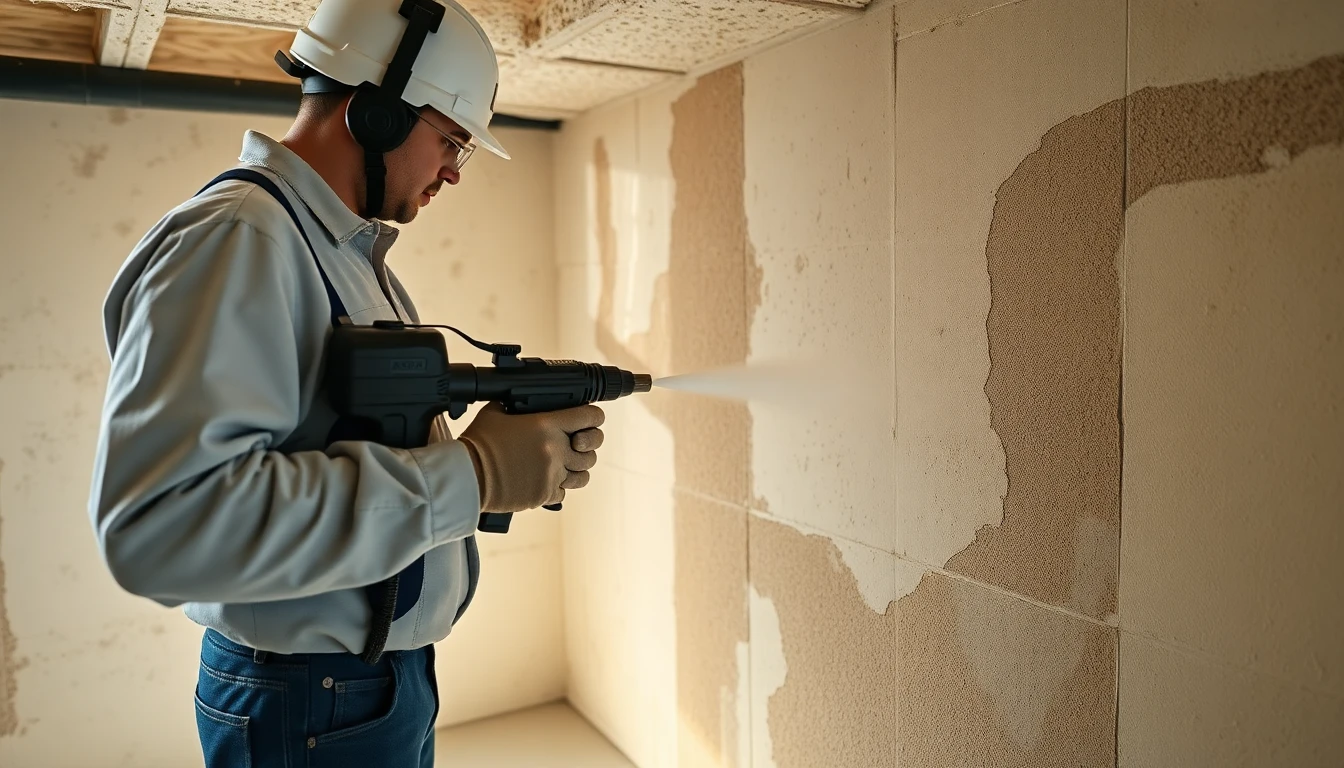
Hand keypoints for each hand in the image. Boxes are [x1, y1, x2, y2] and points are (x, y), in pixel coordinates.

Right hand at [457, 403, 605, 512]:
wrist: (467, 476)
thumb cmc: (479, 444)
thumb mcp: (496, 412)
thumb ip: (516, 405)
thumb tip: (519, 400)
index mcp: (547, 424)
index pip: (590, 417)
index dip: (593, 417)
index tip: (589, 420)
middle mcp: (555, 450)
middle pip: (592, 449)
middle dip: (587, 447)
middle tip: (577, 445)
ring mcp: (552, 474)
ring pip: (583, 475)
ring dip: (575, 469)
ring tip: (562, 466)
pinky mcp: (544, 495)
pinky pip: (563, 493)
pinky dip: (557, 488)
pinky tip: (543, 480)